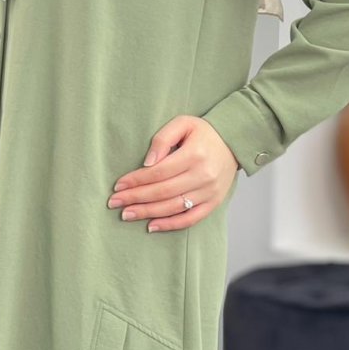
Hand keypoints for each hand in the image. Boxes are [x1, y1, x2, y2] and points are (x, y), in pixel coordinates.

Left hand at [106, 116, 239, 232]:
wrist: (234, 143)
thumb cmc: (203, 133)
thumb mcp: (183, 123)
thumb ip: (162, 138)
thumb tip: (147, 162)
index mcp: (195, 154)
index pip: (159, 172)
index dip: (136, 180)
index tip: (118, 185)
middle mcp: (203, 176)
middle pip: (163, 192)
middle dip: (136, 198)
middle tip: (114, 203)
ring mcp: (210, 192)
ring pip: (173, 207)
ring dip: (147, 213)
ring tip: (127, 215)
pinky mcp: (214, 203)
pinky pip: (190, 219)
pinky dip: (170, 225)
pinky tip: (151, 226)